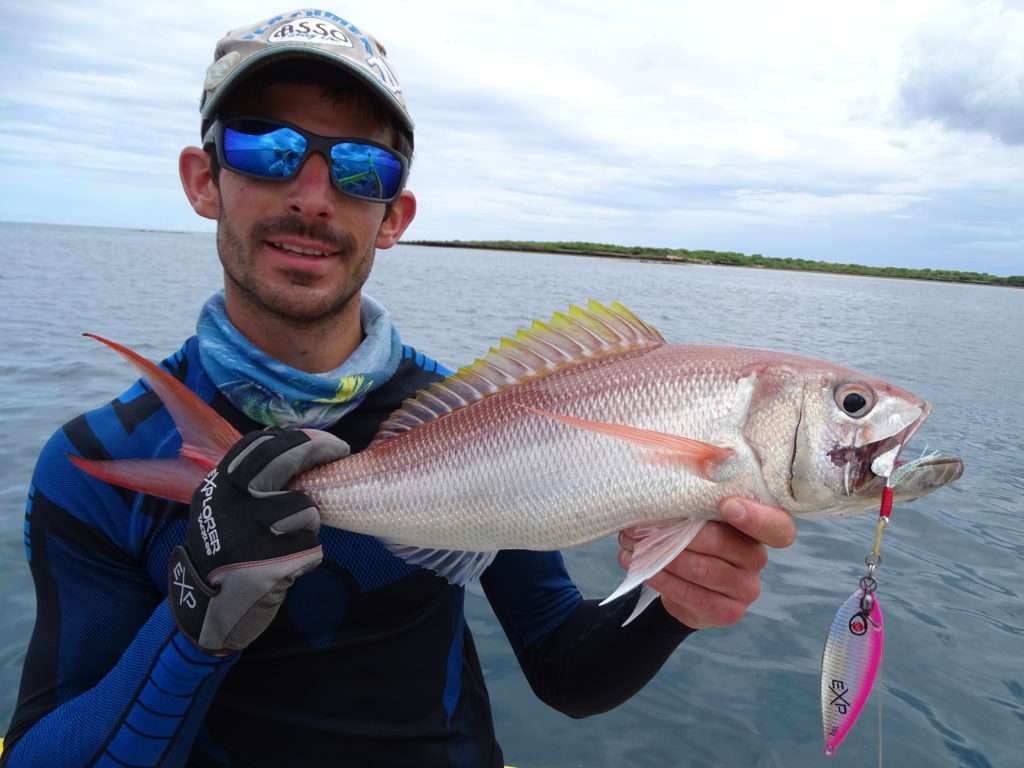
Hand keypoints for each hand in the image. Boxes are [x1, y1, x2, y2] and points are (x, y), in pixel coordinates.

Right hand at [167, 428, 349, 653]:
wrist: (204, 608)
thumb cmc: (226, 550)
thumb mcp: (222, 507)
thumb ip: (250, 481)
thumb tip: (300, 447)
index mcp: (218, 487)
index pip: (259, 445)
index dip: (295, 437)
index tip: (320, 441)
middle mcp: (230, 505)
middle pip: (284, 460)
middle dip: (318, 450)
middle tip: (340, 452)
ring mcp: (248, 535)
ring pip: (306, 510)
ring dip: (308, 524)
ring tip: (290, 539)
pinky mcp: (269, 566)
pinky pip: (311, 549)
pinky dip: (306, 558)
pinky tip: (285, 566)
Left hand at [618, 497, 795, 629]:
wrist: (684, 585)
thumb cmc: (692, 535)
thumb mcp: (698, 514)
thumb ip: (697, 499)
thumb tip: (672, 482)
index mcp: (760, 528)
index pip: (778, 527)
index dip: (756, 518)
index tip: (726, 506)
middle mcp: (758, 558)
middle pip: (725, 544)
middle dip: (679, 533)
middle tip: (641, 526)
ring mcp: (747, 588)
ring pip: (704, 570)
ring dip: (663, 557)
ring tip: (633, 546)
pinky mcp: (729, 612)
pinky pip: (693, 596)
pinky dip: (664, 581)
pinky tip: (644, 570)